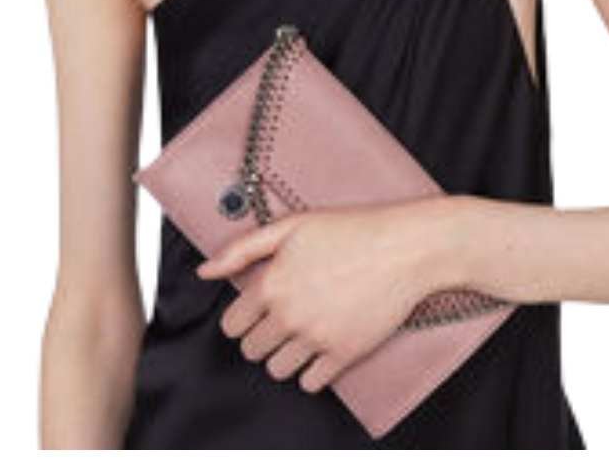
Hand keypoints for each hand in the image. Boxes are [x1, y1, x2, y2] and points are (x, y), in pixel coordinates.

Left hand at [194, 200, 437, 393]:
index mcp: (271, 284)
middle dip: (262, 336)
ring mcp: (316, 338)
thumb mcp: (292, 225)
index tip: (258, 310)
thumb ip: (242, 249)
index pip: (232, 325)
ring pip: (278, 371)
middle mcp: (288, 315)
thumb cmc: (351, 229)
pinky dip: (313, 371)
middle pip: (252, 351)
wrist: (403, 248)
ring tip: (303, 332)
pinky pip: (311, 383)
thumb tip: (205, 271)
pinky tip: (323, 346)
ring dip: (285, 356)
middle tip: (284, 318)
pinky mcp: (344, 355)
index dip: (243, 318)